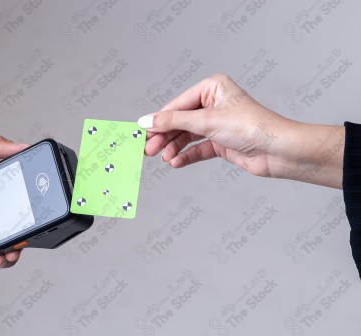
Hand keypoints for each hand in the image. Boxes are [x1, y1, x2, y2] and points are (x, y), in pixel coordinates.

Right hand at [138, 74, 343, 187]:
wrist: (278, 150)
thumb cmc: (251, 127)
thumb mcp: (206, 121)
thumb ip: (173, 121)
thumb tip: (147, 120)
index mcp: (212, 88)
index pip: (177, 105)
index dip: (159, 120)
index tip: (142, 132)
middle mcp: (214, 104)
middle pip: (180, 121)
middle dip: (164, 136)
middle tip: (148, 150)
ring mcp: (217, 124)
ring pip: (187, 136)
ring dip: (174, 148)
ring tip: (163, 158)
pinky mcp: (221, 142)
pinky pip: (197, 149)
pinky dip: (186, 156)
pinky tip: (175, 162)